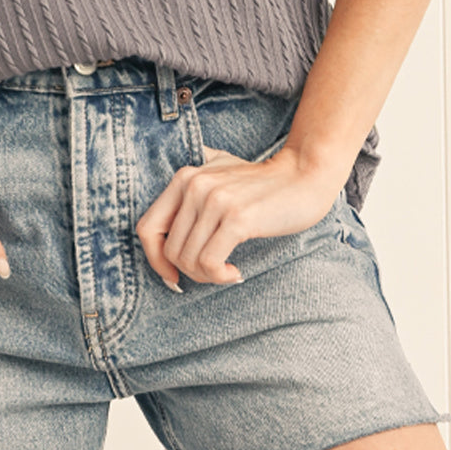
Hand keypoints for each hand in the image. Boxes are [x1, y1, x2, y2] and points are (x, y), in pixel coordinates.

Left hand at [135, 144, 341, 286]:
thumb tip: (158, 237)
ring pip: (188, 260)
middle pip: (168, 250)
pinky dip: (220, 276)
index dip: (155, 259)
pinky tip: (236, 272)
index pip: (147, 227)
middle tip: (212, 273)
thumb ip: (189, 188)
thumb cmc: (261, 184)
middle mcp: (193, 185)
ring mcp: (214, 201)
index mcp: (183, 177)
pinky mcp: (236, 218)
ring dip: (207, 277)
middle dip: (187, 272)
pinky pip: (210, 263)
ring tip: (227, 270)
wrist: (303, 176)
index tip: (173, 275)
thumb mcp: (218, 173)